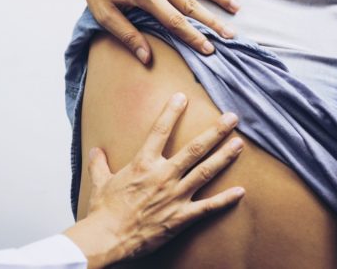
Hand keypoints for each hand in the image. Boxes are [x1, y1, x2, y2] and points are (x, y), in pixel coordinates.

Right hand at [64, 93, 245, 267]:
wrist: (107, 238)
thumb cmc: (104, 211)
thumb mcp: (99, 182)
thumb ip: (99, 164)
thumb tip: (95, 151)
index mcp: (143, 164)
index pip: (159, 130)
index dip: (171, 112)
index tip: (183, 97)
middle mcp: (163, 175)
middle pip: (195, 148)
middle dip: (215, 131)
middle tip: (232, 118)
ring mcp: (175, 196)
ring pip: (205, 172)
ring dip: (224, 157)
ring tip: (239, 144)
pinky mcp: (181, 217)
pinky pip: (208, 207)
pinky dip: (225, 199)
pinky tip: (241, 191)